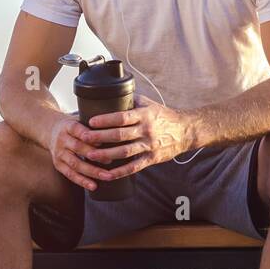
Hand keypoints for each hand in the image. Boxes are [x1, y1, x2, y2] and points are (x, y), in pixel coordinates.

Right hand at [47, 112, 118, 191]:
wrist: (49, 130)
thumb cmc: (75, 126)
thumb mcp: (81, 119)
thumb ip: (97, 124)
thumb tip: (122, 128)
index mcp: (68, 126)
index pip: (79, 130)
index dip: (91, 137)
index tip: (104, 142)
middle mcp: (61, 139)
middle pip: (78, 148)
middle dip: (95, 155)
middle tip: (111, 160)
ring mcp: (58, 153)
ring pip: (75, 164)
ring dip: (92, 171)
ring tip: (107, 176)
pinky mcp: (58, 164)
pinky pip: (70, 174)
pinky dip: (82, 181)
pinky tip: (94, 186)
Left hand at [76, 94, 196, 179]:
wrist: (186, 131)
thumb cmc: (164, 116)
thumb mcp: (150, 104)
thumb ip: (131, 100)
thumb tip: (111, 93)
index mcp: (144, 115)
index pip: (122, 117)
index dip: (105, 120)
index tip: (91, 121)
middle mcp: (146, 130)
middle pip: (119, 135)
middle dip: (100, 137)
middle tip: (84, 138)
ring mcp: (149, 146)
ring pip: (124, 152)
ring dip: (106, 155)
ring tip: (90, 155)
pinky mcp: (152, 158)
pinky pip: (134, 167)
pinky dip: (119, 172)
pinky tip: (107, 175)